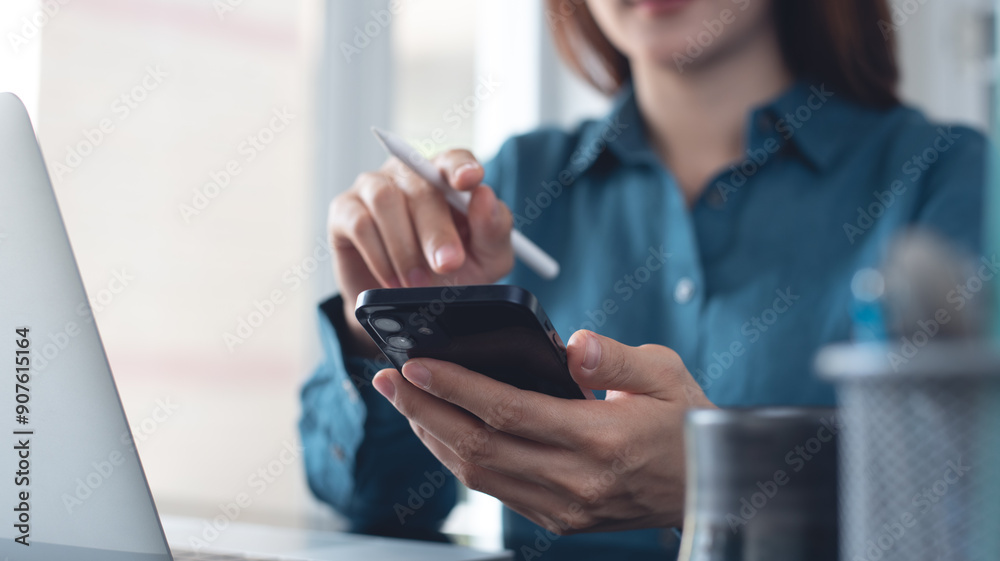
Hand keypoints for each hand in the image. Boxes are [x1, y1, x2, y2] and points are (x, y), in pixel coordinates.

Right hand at [328, 151, 514, 351]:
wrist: (406, 303)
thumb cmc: (450, 273)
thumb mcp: (487, 259)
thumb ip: (494, 229)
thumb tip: (485, 196)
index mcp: (445, 178)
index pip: (453, 159)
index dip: (460, 166)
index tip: (470, 181)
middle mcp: (408, 174)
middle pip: (421, 186)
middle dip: (436, 230)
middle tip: (448, 265)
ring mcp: (372, 187)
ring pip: (386, 200)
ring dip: (405, 247)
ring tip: (418, 282)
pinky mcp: (344, 210)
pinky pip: (360, 223)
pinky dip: (380, 256)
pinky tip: (392, 281)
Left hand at [370, 330, 715, 533]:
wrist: (709, 486)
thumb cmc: (685, 421)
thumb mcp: (664, 374)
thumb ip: (614, 358)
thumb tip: (570, 346)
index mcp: (601, 440)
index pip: (508, 411)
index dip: (455, 387)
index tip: (415, 364)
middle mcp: (575, 482)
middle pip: (477, 445)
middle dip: (423, 409)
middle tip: (387, 379)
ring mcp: (564, 508)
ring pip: (478, 473)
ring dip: (433, 435)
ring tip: (404, 401)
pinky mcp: (558, 519)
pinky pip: (494, 488)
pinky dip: (459, 457)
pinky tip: (441, 430)